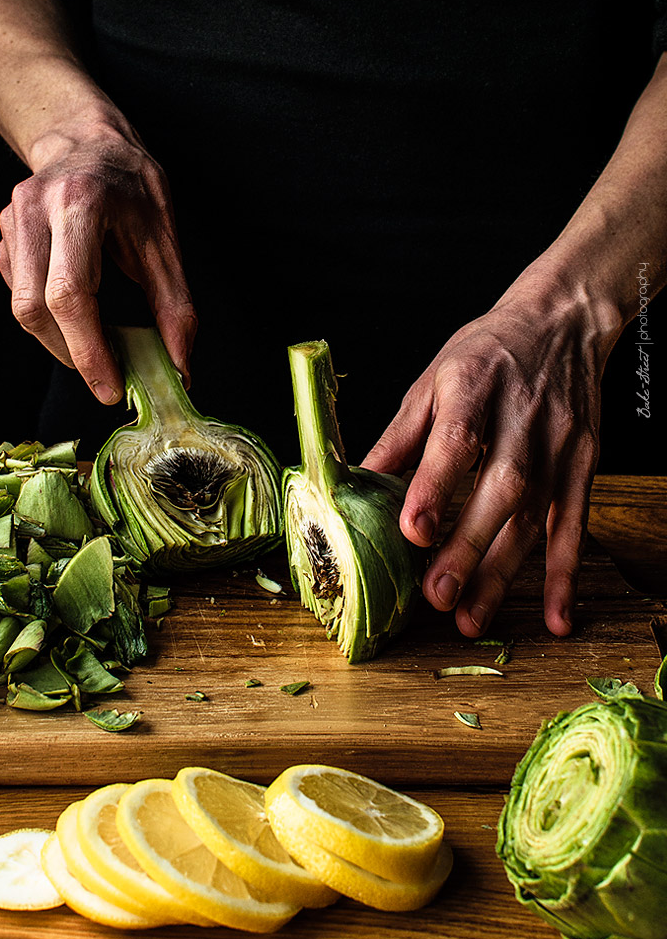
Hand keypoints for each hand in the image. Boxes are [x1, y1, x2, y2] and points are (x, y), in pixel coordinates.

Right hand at [0, 128, 196, 401]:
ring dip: (59, 341)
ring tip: (98, 348)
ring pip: (21, 307)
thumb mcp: (165, 239)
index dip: (88, 350)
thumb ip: (174, 305)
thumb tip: (181, 366)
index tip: (110, 388)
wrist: (88, 140)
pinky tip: (78, 313)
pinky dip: (50, 318)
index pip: (70, 294)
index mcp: (80, 204)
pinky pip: (19, 294)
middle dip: (71, 354)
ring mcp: (12, 222)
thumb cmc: (132, 186)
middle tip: (108, 379)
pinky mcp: (4, 236)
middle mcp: (35, 210)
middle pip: (33, 307)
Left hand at [361, 283, 619, 636]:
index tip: (412, 530)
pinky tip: (556, 615)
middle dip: (468, 546)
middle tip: (436, 596)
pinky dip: (566, 572)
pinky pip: (576, 523)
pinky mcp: (583, 462)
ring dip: (504, 571)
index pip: (455, 440)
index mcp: (472, 387)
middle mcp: (520, 416)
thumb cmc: (486, 353)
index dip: (435, 486)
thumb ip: (399, 436)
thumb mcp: (433, 379)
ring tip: (470, 617)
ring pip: (535, 515)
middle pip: (501, 487)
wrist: (561, 321)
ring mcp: (558, 442)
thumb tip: (355, 484)